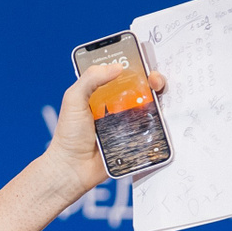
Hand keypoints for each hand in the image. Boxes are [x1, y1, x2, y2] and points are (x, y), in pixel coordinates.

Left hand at [40, 63, 167, 201]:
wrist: (73, 168)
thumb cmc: (69, 134)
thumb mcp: (73, 99)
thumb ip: (90, 79)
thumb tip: (117, 66)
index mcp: (101, 93)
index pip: (122, 73)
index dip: (135, 66)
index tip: (143, 62)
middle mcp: (117, 105)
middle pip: (142, 88)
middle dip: (153, 81)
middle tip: (155, 82)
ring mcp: (128, 123)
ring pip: (150, 107)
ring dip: (159, 100)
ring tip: (159, 97)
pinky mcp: (135, 139)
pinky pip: (152, 129)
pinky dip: (160, 122)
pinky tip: (162, 115)